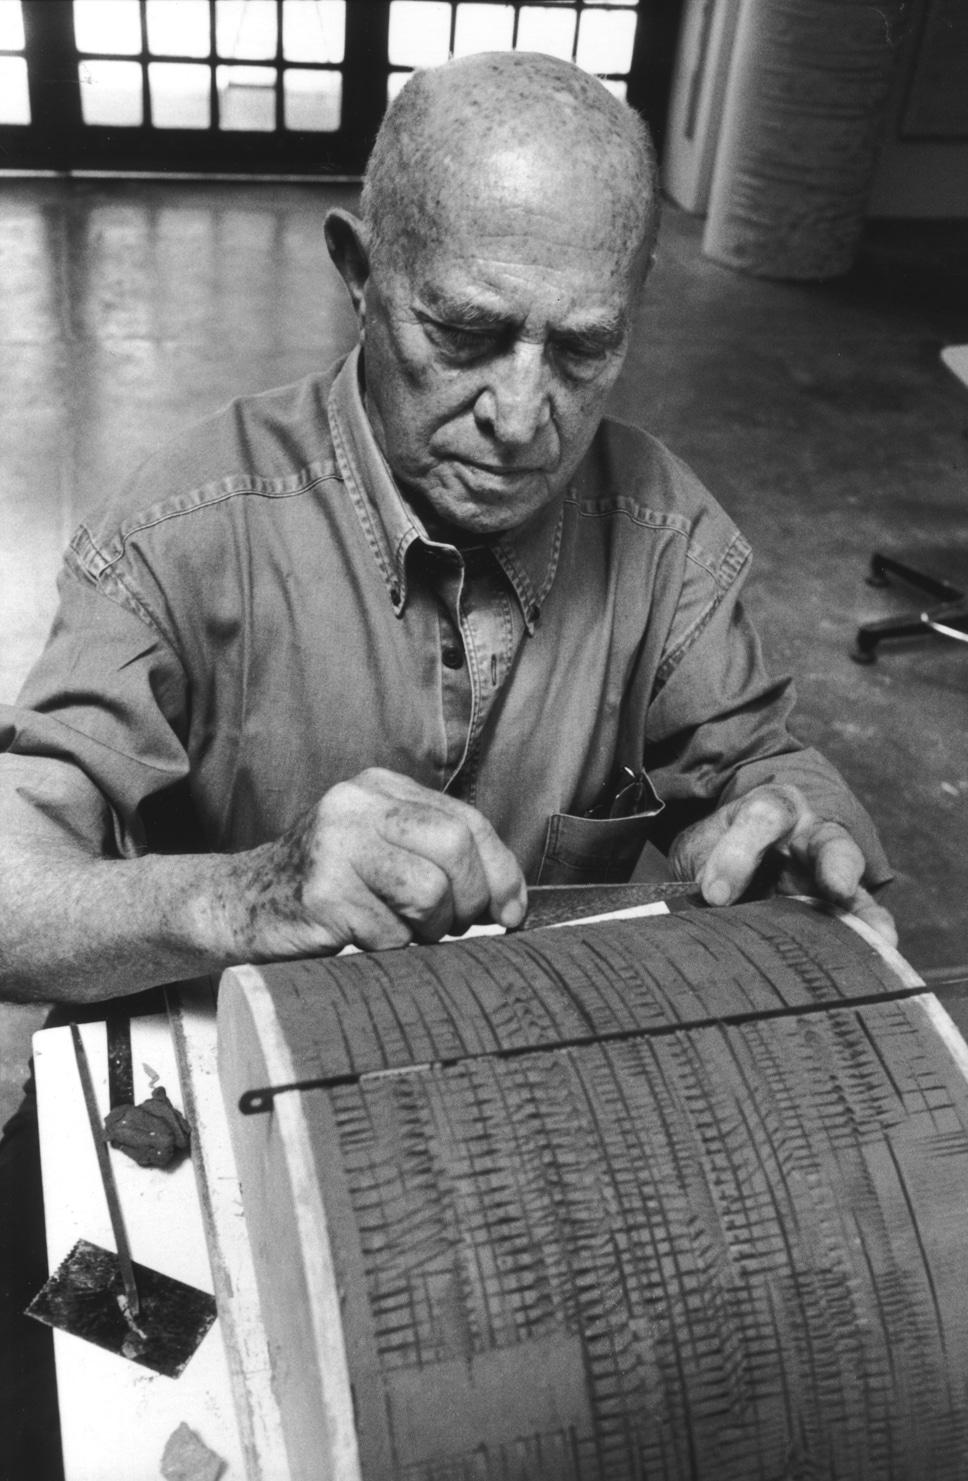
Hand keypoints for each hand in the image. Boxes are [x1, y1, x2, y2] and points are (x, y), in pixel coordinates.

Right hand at [239, 768, 526, 956]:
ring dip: (429, 929)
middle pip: (454, 844)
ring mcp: (335, 845)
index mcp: (380, 789)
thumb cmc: (326, 890)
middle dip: (472, 898)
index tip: (511, 911)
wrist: (239, 907)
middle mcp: (356, 805)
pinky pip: (391, 933)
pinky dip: (390, 950)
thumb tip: (509, 900)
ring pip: (429, 890)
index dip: (501, 871)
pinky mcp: (321, 893)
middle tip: (456, 926)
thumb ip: (437, 857)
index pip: (467, 820)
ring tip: (405, 933)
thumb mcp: (381, 852)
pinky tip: (364, 941)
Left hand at [669, 784, 896, 944]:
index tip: (713, 895)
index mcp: (772, 810)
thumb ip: (708, 866)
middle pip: (830, 844)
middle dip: (837, 863)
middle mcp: (809, 838)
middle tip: (838, 886)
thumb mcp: (699, 849)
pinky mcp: (838, 910)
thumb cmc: (713, 853)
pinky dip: (871, 937)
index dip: (739, 855)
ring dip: (863, 912)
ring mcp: (829, 876)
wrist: (720, 871)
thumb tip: (717, 899)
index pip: (765, 817)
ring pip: (857, 895)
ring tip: (879, 935)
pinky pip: (860, 920)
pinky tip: (881, 953)